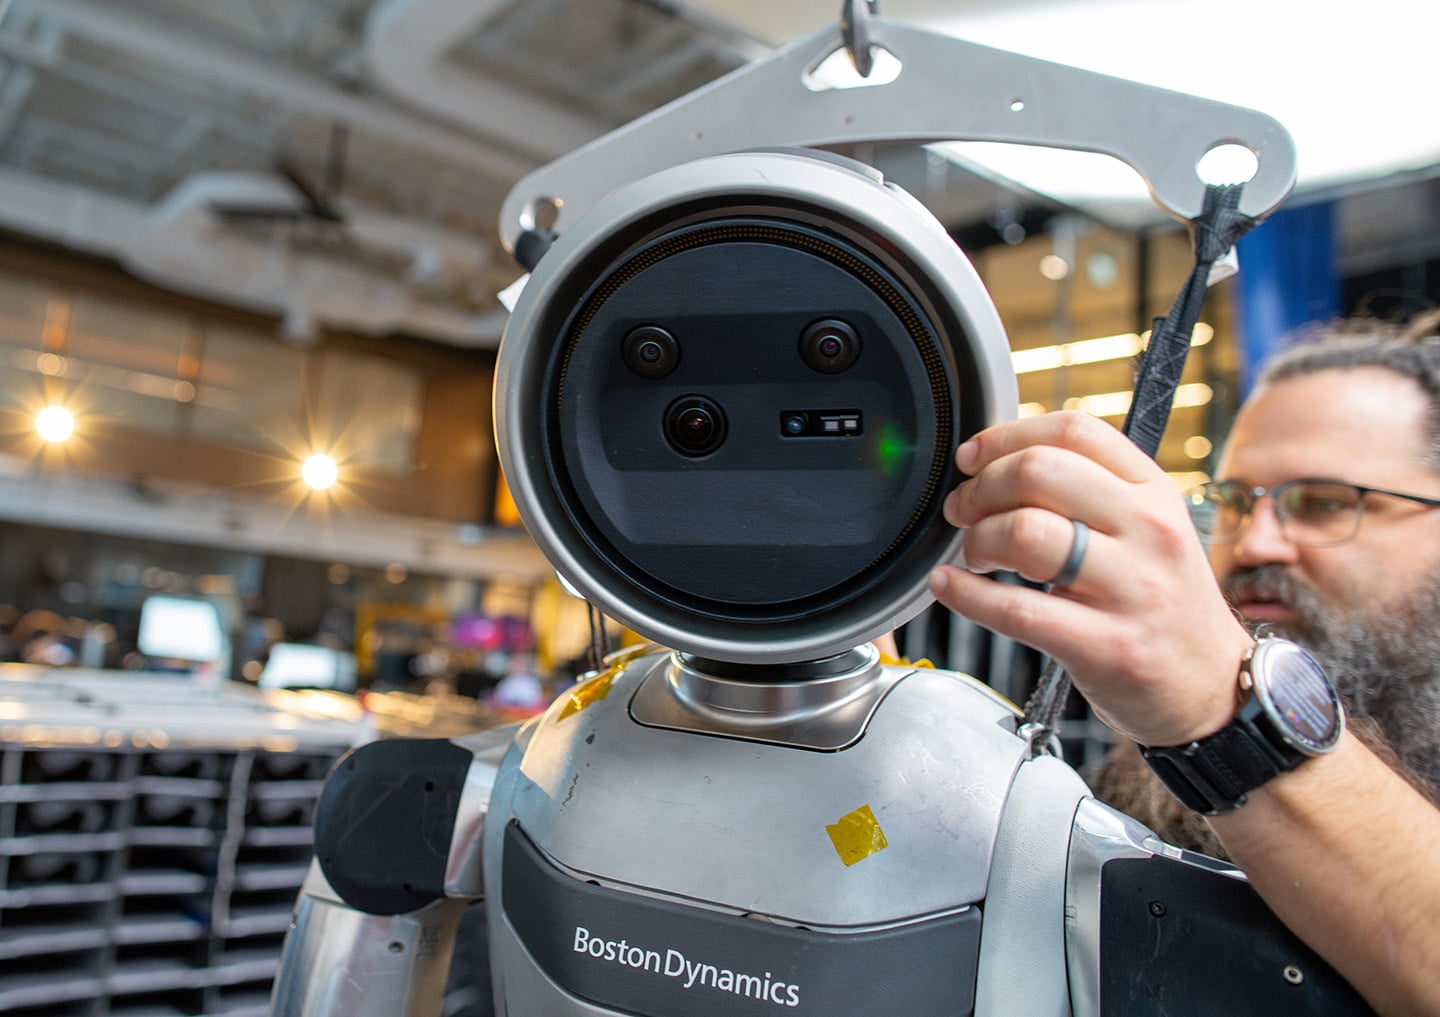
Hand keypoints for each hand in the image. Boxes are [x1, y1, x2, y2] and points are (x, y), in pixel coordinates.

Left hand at [927, 411, 1250, 746]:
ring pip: (1024, 533)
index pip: (1074, 431)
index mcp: (1154, 492)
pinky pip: (1018, 610)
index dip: (1006, 437)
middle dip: (980, 489)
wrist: (1214, 687)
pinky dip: (966, 595)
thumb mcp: (1148, 529)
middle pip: (1039, 472)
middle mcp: (1149, 530)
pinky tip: (948, 587)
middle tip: (962, 510)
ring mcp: (1133, 589)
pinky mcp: (1108, 646)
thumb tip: (1000, 463)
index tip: (972, 458)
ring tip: (972, 555)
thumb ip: (1090, 490)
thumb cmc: (1163, 602)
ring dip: (976, 540)